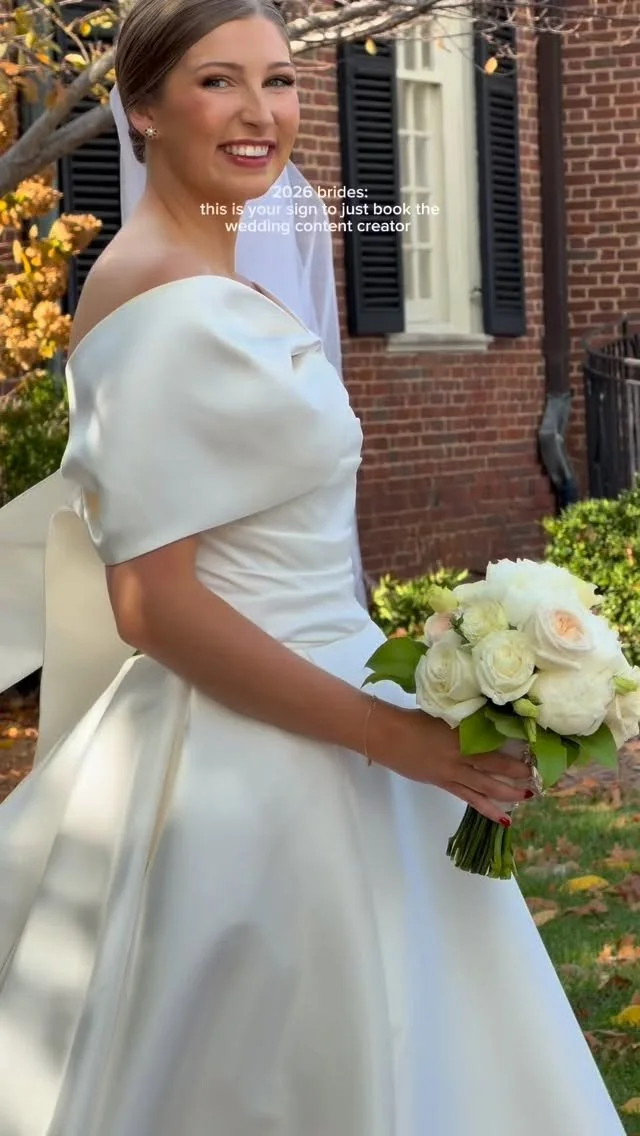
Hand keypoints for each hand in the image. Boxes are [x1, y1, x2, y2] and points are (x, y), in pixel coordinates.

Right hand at [369, 703, 534, 823]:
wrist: (388, 735)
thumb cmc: (414, 719)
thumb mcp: (444, 714)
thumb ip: (467, 720)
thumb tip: (491, 721)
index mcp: (463, 735)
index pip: (497, 746)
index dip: (517, 754)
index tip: (536, 755)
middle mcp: (462, 756)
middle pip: (496, 769)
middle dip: (518, 776)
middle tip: (538, 780)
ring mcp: (453, 773)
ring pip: (486, 788)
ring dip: (508, 794)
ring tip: (527, 798)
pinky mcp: (444, 784)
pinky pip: (470, 799)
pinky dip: (486, 809)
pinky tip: (501, 818)